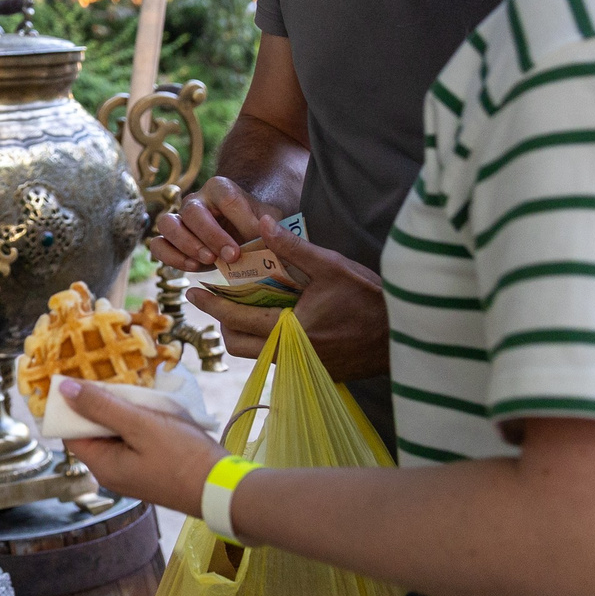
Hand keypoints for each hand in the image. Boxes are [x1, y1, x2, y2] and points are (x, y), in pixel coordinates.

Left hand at [60, 379, 225, 517]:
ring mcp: (132, 472)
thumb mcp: (140, 425)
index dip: (71, 405)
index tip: (80, 378)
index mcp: (102, 466)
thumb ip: (101, 406)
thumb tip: (65, 389)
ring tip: (139, 392)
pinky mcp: (150, 468)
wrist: (223, 487)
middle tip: (116, 379)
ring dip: (124, 411)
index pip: (70, 431)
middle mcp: (112, 472)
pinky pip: (134, 439)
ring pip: (116, 433)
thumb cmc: (183, 458)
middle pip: (93, 431)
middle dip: (101, 405)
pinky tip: (154, 409)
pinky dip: (139, 422)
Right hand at [149, 174, 276, 271]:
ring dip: (187, 244)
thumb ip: (268, 226)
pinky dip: (171, 257)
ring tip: (208, 261)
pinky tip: (193, 267)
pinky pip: (158, 246)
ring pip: (167, 224)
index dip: (240, 220)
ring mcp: (178, 219)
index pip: (226, 198)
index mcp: (220, 188)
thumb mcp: (268, 223)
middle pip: (193, 211)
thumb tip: (262, 231)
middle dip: (212, 236)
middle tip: (231, 256)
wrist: (241, 236)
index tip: (255, 240)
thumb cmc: (255, 227)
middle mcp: (194, 200)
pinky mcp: (169, 240)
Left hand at [186, 216, 389, 381]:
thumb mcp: (332, 266)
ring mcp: (304, 367)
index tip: (191, 292)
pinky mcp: (316, 371)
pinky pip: (278, 358)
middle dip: (223, 322)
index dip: (212, 305)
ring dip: (244, 332)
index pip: (237, 320)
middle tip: (215, 299)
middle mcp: (292, 355)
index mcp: (291, 330)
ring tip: (241, 308)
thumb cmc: (369, 298)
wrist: (403, 334)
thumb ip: (293, 248)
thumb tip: (262, 224)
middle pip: (239, 345)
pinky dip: (267, 340)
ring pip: (257, 354)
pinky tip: (273, 320)